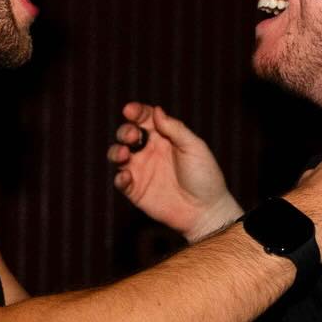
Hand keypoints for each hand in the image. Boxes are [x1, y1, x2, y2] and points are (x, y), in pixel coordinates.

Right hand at [107, 102, 242, 240]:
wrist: (206, 211)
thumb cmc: (205, 177)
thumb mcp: (195, 148)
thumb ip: (176, 129)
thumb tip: (157, 111)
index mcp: (164, 137)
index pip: (145, 119)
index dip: (136, 112)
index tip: (130, 111)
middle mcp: (150, 151)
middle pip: (128, 134)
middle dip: (125, 131)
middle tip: (132, 135)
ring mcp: (141, 171)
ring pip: (118, 155)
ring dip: (116, 151)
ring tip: (123, 154)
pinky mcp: (136, 191)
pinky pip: (120, 181)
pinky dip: (119, 177)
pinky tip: (126, 176)